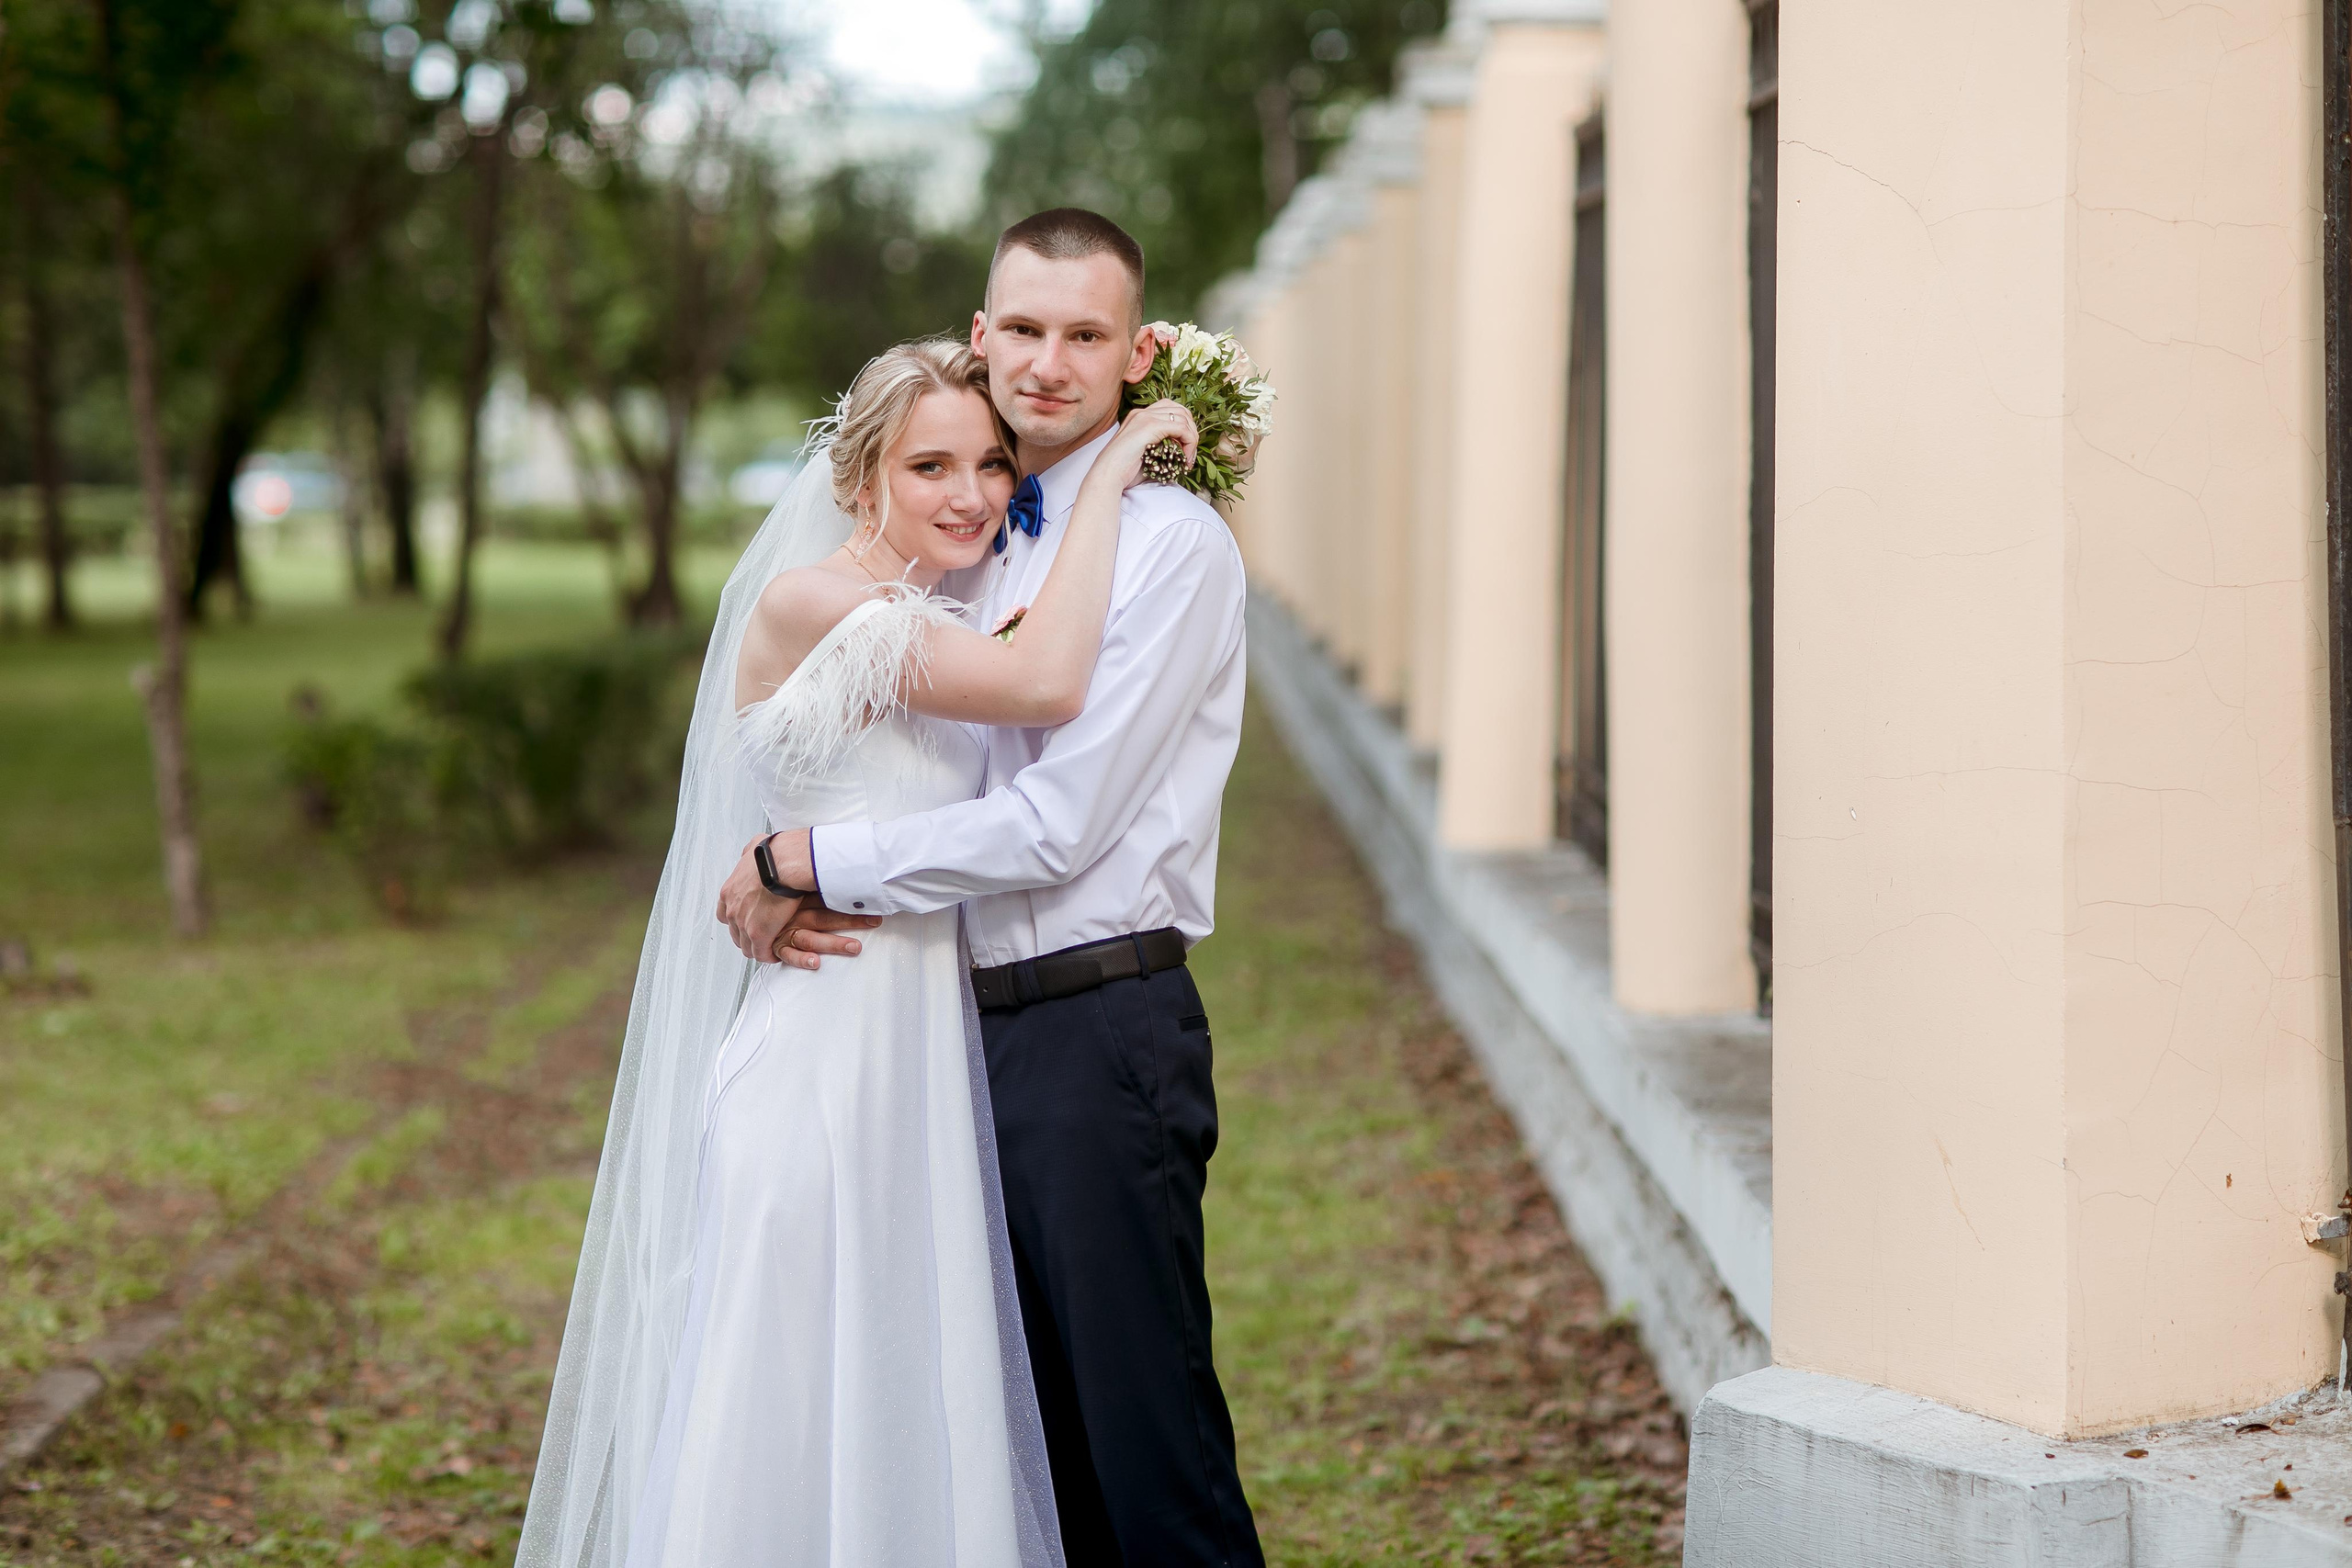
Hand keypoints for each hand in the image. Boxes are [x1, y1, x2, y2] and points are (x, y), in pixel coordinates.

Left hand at [715, 833, 879, 968]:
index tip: (748, 921)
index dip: (736, 919)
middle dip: (746, 936)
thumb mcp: (753, 848)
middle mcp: (731, 908)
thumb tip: (751, 850)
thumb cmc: (774, 853)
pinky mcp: (758, 933)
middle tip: (761, 937)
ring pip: (745, 945)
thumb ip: (749, 853)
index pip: (724, 913)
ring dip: (757, 948)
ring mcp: (743, 923)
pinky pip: (760, 953)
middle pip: (733, 932)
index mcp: (729, 891)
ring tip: (770, 948)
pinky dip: (767, 956)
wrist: (783, 862)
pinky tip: (776, 955)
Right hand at [1091, 399, 1198, 491]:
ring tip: (1187, 459)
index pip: (1172, 409)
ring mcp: (1145, 417)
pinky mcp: (1150, 426)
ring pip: (1184, 418)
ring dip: (1192, 439)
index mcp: (1140, 416)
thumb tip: (1182, 449)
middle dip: (1192, 431)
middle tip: (1190, 455)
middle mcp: (1143, 412)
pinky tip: (1184, 459)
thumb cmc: (1124, 471)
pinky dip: (1189, 443)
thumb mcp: (1146, 453)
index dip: (1185, 427)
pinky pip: (1182, 428)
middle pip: (1181, 410)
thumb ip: (1162, 445)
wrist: (1107, 475)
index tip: (1185, 450)